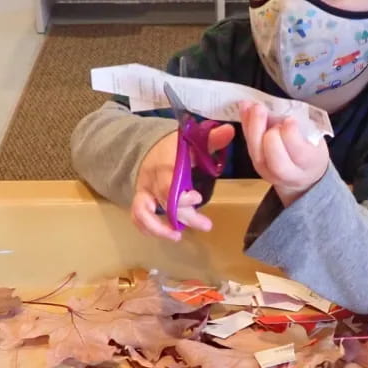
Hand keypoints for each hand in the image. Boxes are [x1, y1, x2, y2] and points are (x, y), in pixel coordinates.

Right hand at [131, 124, 234, 241]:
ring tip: (177, 237)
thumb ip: (211, 138)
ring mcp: (144, 191)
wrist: (149, 147)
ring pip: (142, 212)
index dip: (180, 197)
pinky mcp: (141, 201)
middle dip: (184, 216)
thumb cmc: (175, 147)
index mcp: (165, 164)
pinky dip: (149, 229)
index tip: (197, 198)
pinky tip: (167, 235)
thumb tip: (229, 130)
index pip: (168, 184)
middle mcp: (152, 179)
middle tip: (206, 225)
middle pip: (163, 202)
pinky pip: (138, 217)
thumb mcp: (193, 139)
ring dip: (158, 228)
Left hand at [240, 102, 328, 205]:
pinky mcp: (257, 166)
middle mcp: (290, 174)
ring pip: (257, 154)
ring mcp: (270, 172)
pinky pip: (249, 146)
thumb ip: (300, 125)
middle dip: (266, 134)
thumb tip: (280, 110)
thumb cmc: (312, 147)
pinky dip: (246, 126)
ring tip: (250, 105)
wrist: (304, 171)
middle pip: (276, 161)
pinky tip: (245, 108)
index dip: (291, 136)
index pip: (299, 154)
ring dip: (251, 126)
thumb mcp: (315, 135)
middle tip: (262, 110)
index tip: (289, 119)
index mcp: (310, 163)